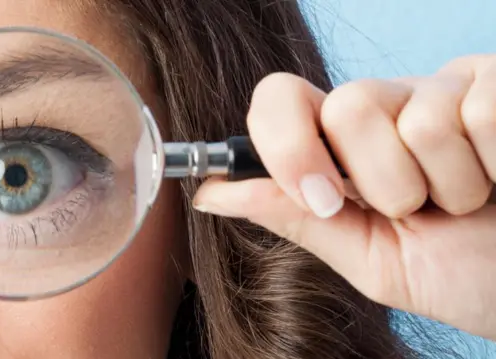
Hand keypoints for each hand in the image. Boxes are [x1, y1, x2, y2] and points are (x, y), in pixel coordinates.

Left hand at [193, 55, 495, 339]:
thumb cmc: (461, 272)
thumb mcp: (367, 255)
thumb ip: (293, 216)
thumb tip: (208, 194)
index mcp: (343, 146)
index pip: (279, 99)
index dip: (287, 144)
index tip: (319, 198)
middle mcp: (386, 105)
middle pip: (344, 107)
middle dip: (384, 182)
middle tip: (420, 208)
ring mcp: (442, 87)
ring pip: (413, 118)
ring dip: (446, 185)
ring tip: (470, 199)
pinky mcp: (494, 81)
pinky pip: (474, 113)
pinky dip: (492, 167)